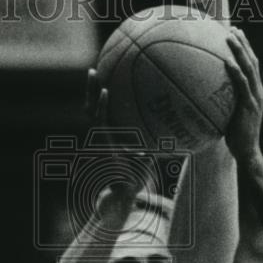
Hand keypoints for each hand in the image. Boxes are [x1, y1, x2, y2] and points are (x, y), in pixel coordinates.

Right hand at [85, 68, 145, 222]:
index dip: (100, 98)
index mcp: (107, 137)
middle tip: (93, 69)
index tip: (103, 80)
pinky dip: (100, 105)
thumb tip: (172, 133)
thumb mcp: (147, 157)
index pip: (101, 113)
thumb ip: (154, 144)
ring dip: (90, 91)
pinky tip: (105, 92)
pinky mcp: (101, 141)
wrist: (123, 193)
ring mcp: (99, 137)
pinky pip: (99, 119)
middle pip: (92, 107)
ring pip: (91, 110)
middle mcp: (100, 135)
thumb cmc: (135, 179)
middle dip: (90, 89)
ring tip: (93, 73)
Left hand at [224, 27, 262, 161]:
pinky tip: (226, 61)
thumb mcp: (228, 117)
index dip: (245, 49)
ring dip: (240, 50)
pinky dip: (235, 71)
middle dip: (244, 43)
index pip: (252, 65)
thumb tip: (202, 97)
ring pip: (250, 67)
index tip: (235, 34)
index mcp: (255, 92)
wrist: (247, 152)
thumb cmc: (235, 137)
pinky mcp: (250, 105)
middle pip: (253, 60)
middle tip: (233, 28)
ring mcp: (255, 97)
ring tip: (230, 36)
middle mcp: (258, 91)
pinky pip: (242, 84)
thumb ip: (221, 104)